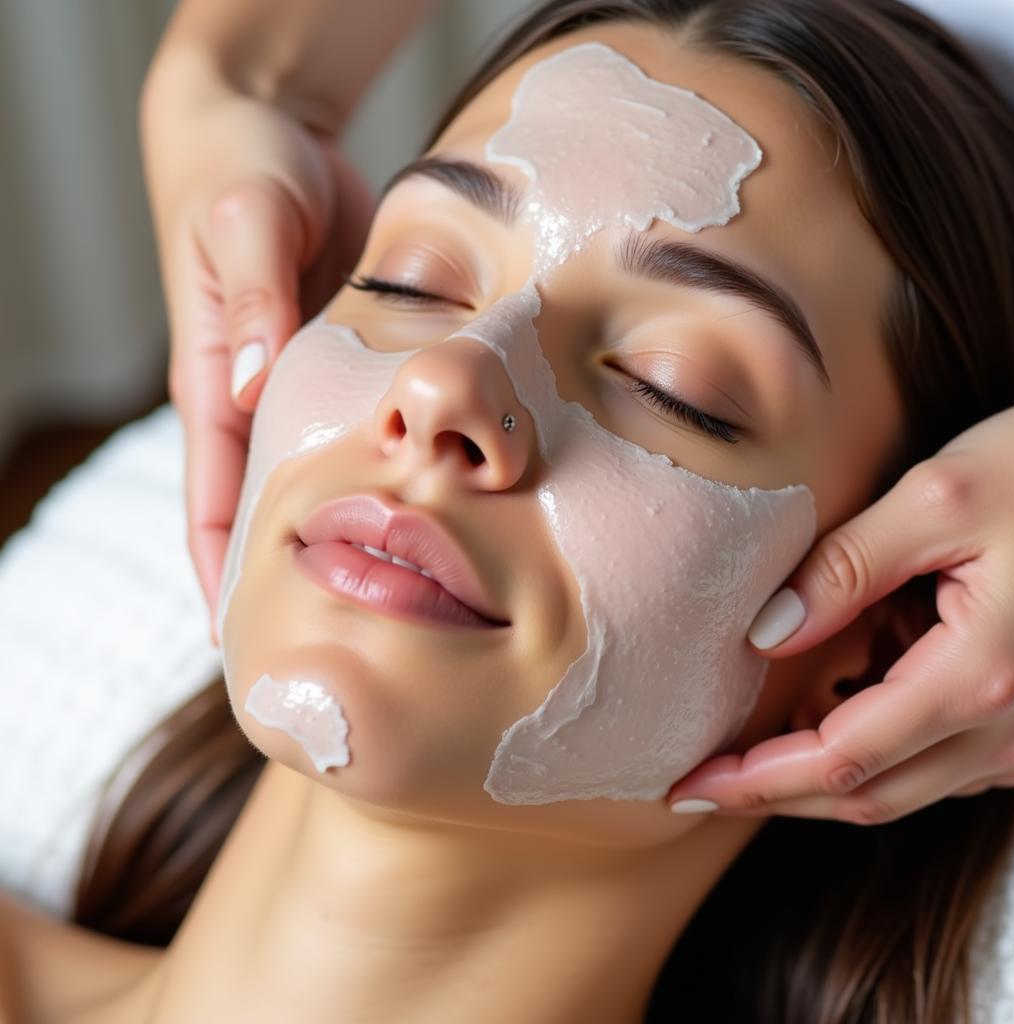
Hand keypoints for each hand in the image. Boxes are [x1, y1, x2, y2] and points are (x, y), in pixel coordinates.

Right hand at [140, 57, 373, 640]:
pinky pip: (368, 429)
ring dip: (354, 529)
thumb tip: (259, 381)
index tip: (251, 640)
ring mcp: (305, 384)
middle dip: (299, 574)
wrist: (272, 122)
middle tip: (344, 640)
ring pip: (326, 478)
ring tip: (401, 593)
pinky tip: (433, 502)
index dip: (226, 574)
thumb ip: (253, 295)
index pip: (211, 501)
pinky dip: (392, 466)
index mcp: (215, 381)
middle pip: (273, 509)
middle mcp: (258, 396)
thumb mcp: (242, 220)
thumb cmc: (236, 167)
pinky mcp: (348, 361)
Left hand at [666, 403, 1013, 823]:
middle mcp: (1011, 728)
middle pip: (867, 795)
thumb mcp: (937, 498)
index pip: (841, 758)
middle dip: (772, 796)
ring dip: (816, 780)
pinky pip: (936, 765)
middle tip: (695, 787)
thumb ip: (846, 568)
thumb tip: (766, 634)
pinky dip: (868, 755)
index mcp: (981, 677)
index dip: (756, 780)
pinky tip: (823, 718)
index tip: (688, 783)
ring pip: (902, 788)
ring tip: (744, 755)